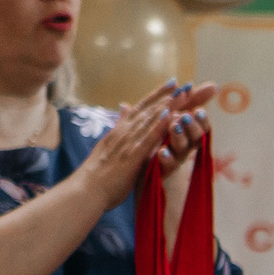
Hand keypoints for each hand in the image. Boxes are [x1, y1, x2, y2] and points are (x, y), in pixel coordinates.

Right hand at [72, 92, 173, 212]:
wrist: (86, 190)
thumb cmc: (98, 174)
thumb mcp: (110, 145)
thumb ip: (120, 125)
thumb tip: (124, 107)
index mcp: (120, 131)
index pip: (141, 108)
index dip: (157, 94)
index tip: (173, 83)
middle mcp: (124, 132)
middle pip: (149, 109)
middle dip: (169, 96)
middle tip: (187, 84)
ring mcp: (128, 142)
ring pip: (150, 119)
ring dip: (168, 105)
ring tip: (184, 94)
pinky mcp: (132, 156)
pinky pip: (148, 138)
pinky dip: (159, 125)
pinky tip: (171, 115)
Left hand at [155, 81, 219, 183]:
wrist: (148, 169)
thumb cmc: (165, 140)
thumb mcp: (176, 116)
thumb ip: (191, 102)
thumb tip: (214, 85)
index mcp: (189, 133)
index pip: (202, 126)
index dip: (202, 120)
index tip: (199, 111)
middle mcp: (185, 146)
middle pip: (195, 137)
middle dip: (193, 127)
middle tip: (188, 116)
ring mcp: (175, 158)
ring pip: (181, 149)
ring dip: (179, 137)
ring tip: (174, 126)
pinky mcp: (163, 169)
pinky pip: (167, 165)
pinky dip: (166, 158)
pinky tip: (161, 151)